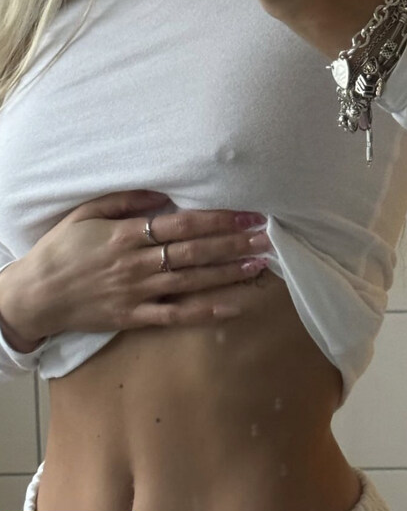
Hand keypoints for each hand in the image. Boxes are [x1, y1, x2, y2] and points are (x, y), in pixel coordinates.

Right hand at [0, 190, 270, 341]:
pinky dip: (205, 312)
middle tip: (265, 238)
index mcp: (127, 235)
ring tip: (258, 265)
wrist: (37, 294)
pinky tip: (232, 306)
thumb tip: (163, 193)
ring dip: (227, 273)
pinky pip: (176, 315)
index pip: (182, 224)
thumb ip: (126, 201)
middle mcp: (138, 263)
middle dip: (233, 244)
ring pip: (192, 282)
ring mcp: (138, 292)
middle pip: (195, 252)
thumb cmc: (62, 248)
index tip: (247, 214)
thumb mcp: (87, 212)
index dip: (218, 219)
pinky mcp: (135, 317)